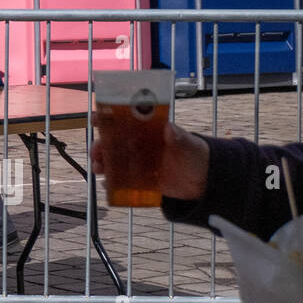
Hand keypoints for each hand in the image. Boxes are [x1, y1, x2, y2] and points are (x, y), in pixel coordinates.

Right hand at [91, 119, 209, 200]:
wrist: (206, 180)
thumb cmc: (197, 154)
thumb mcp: (189, 144)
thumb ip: (179, 136)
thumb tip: (169, 128)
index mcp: (148, 130)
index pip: (124, 120)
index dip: (108, 117)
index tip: (96, 119)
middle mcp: (139, 144)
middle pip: (113, 142)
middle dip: (100, 145)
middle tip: (96, 152)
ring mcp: (139, 162)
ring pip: (114, 160)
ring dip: (102, 163)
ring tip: (98, 169)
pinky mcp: (141, 179)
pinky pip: (122, 180)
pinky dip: (112, 182)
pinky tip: (107, 185)